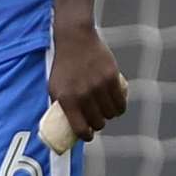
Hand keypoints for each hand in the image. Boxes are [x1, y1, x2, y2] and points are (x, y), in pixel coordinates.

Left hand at [48, 23, 126, 142]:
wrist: (74, 40)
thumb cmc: (63, 66)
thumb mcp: (54, 87)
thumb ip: (60, 105)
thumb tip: (66, 125)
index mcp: (67, 99)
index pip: (81, 128)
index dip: (86, 136)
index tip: (88, 135)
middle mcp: (83, 95)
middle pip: (98, 123)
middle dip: (98, 125)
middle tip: (97, 121)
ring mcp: (99, 86)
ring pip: (111, 114)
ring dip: (109, 116)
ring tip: (106, 113)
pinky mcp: (112, 77)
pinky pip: (120, 102)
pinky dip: (120, 107)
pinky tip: (116, 107)